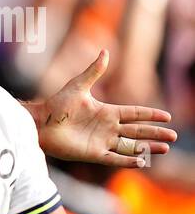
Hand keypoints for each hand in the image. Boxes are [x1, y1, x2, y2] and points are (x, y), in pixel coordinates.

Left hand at [34, 50, 176, 166]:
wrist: (40, 123)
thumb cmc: (56, 105)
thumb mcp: (78, 86)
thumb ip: (94, 72)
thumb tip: (105, 51)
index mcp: (107, 112)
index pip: (135, 113)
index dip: (151, 115)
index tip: (167, 117)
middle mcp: (107, 128)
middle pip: (138, 131)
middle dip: (155, 133)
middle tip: (173, 136)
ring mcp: (101, 141)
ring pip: (130, 146)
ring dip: (147, 148)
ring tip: (165, 148)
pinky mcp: (92, 153)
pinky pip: (113, 158)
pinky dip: (127, 161)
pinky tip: (141, 162)